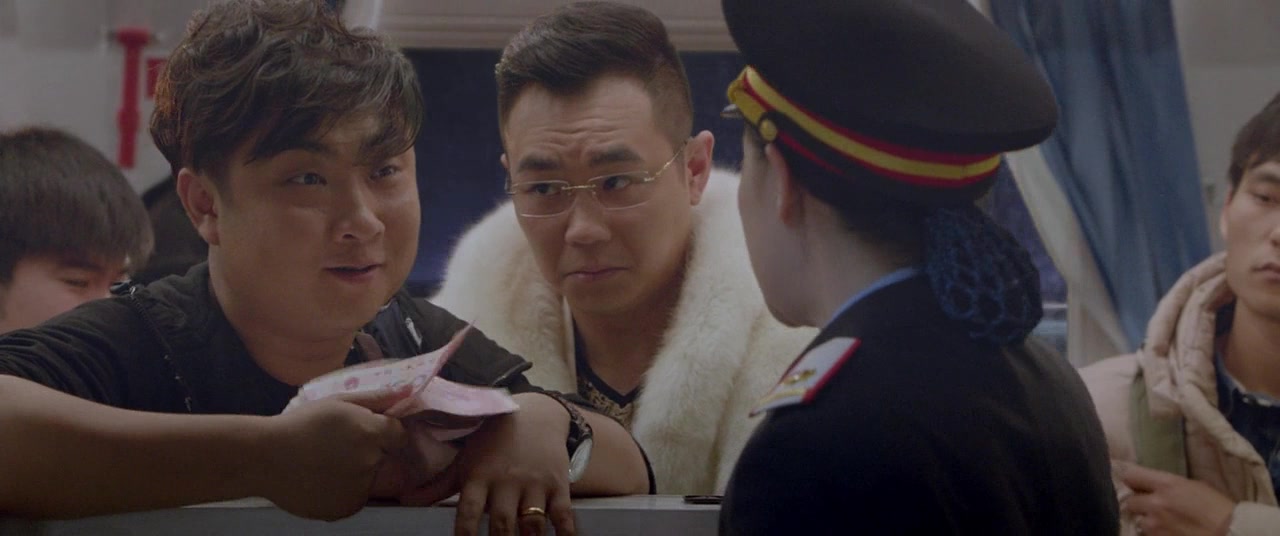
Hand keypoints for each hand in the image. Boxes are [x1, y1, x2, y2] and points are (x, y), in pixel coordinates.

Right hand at [260, 388, 409, 520]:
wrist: (265, 458)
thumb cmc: (299, 424)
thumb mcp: (336, 402)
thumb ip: (374, 400)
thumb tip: (405, 394)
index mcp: (370, 432)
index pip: (399, 435)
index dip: (385, 434)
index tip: (368, 434)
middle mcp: (371, 461)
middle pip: (384, 458)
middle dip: (370, 454)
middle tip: (339, 450)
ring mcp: (359, 488)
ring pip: (369, 480)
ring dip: (357, 474)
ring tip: (325, 466)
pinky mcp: (346, 508)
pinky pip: (354, 498)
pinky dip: (343, 492)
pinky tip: (321, 481)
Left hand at [400, 392, 574, 535]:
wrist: (535, 416)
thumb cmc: (492, 443)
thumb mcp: (464, 461)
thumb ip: (437, 486)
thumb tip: (404, 502)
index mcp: (479, 476)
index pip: (467, 511)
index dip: (464, 532)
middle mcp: (506, 481)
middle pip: (502, 522)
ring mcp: (534, 483)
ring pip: (532, 522)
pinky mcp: (558, 485)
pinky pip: (564, 514)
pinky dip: (566, 532)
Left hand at [1119, 463, 1234, 535]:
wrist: (1231, 533)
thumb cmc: (1217, 507)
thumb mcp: (1193, 486)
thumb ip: (1168, 485)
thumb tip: (1152, 485)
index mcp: (1166, 484)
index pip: (1130, 475)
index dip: (1130, 479)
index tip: (1132, 482)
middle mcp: (1155, 503)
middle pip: (1129, 501)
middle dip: (1137, 504)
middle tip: (1148, 506)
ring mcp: (1155, 525)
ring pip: (1138, 521)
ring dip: (1146, 521)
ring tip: (1160, 522)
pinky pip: (1147, 535)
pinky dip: (1153, 533)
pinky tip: (1166, 531)